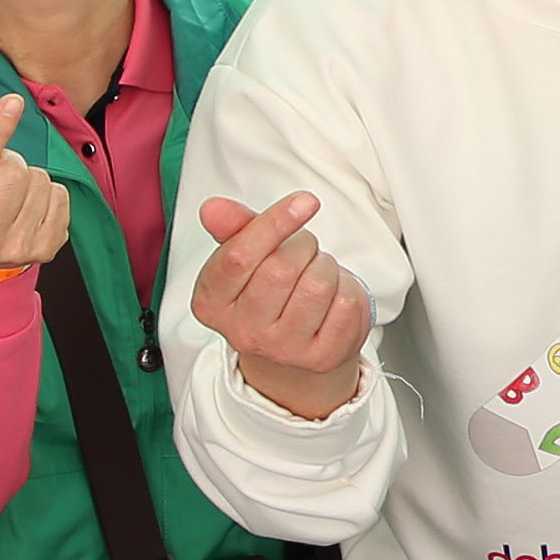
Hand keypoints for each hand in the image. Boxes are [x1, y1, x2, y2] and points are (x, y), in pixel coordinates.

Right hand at [0, 95, 70, 272]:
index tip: (12, 102)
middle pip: (14, 170)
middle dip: (9, 162)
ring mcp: (18, 246)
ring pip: (40, 180)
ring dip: (30, 178)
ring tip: (13, 196)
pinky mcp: (47, 248)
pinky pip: (61, 196)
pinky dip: (48, 193)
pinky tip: (31, 207)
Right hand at [192, 192, 372, 420]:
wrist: (296, 346)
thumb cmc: (271, 293)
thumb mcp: (249, 257)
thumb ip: (235, 228)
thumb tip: (214, 208)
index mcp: (212, 303)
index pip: (239, 255)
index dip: (274, 223)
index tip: (303, 202)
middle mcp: (242, 332)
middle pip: (280, 268)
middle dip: (303, 245)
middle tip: (304, 251)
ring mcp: (282, 350)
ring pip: (317, 284)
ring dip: (326, 266)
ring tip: (316, 275)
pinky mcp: (321, 358)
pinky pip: (345, 303)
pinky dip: (347, 289)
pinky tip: (332, 299)